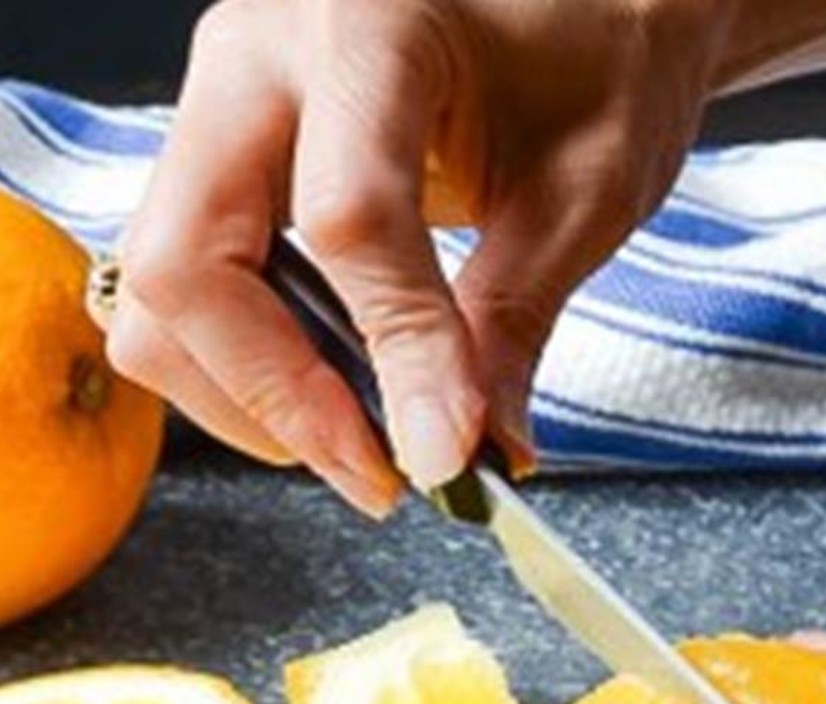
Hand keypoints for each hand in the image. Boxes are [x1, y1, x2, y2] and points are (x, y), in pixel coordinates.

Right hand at [108, 0, 726, 513]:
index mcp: (369, 27)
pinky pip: (190, 279)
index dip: (396, 355)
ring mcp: (226, 101)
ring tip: (365, 442)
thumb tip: (470, 452)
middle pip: (189, 262)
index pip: (348, 219)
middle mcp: (261, 54)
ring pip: (164, 287)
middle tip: (380, 476)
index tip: (443, 455)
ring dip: (250, 392)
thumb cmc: (599, 58)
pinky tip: (335, 392)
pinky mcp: (227, 151)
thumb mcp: (583, 193)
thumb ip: (513, 323)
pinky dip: (249, 359)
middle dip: (279, 397)